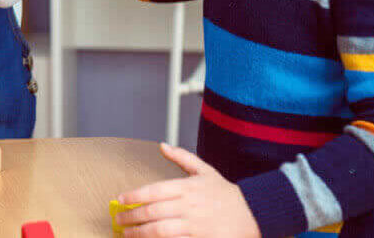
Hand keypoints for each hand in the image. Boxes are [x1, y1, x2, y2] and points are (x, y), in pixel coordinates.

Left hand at [116, 143, 260, 237]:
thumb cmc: (226, 193)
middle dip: (131, 217)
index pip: (154, 190)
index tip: (120, 200)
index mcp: (188, 187)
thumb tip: (162, 145)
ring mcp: (196, 226)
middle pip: (152, 212)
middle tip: (119, 220)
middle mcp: (189, 206)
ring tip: (128, 234)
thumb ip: (182, 158)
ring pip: (160, 230)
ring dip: (140, 233)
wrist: (255, 213)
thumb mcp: (205, 171)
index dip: (134, 196)